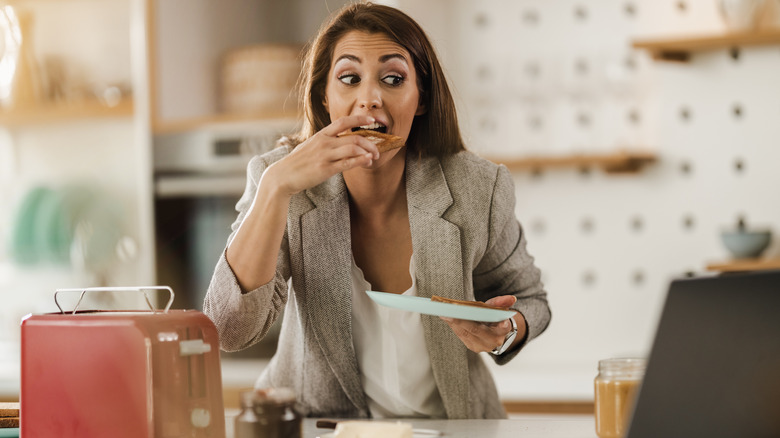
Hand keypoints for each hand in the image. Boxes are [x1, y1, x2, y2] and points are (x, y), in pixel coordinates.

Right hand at [266, 114, 380, 196]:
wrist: (282, 176)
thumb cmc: (297, 163)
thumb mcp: (310, 146)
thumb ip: (324, 142)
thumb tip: (338, 141)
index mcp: (321, 135)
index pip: (343, 121)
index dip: (359, 119)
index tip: (371, 119)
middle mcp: (324, 143)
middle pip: (354, 138)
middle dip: (370, 142)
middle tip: (377, 149)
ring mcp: (325, 156)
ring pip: (353, 149)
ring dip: (368, 152)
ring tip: (374, 157)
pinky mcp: (326, 169)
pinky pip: (348, 163)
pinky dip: (361, 161)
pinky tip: (368, 161)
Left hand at [440, 295, 524, 353]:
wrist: (495, 335)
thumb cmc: (495, 319)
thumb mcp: (499, 309)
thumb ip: (503, 302)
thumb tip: (512, 298)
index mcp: (503, 331)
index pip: (502, 327)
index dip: (496, 324)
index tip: (491, 319)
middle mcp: (493, 341)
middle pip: (476, 330)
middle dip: (461, 320)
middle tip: (448, 311)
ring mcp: (482, 346)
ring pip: (466, 333)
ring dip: (453, 322)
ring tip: (443, 312)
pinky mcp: (472, 347)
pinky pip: (461, 335)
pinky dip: (453, 325)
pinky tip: (446, 317)